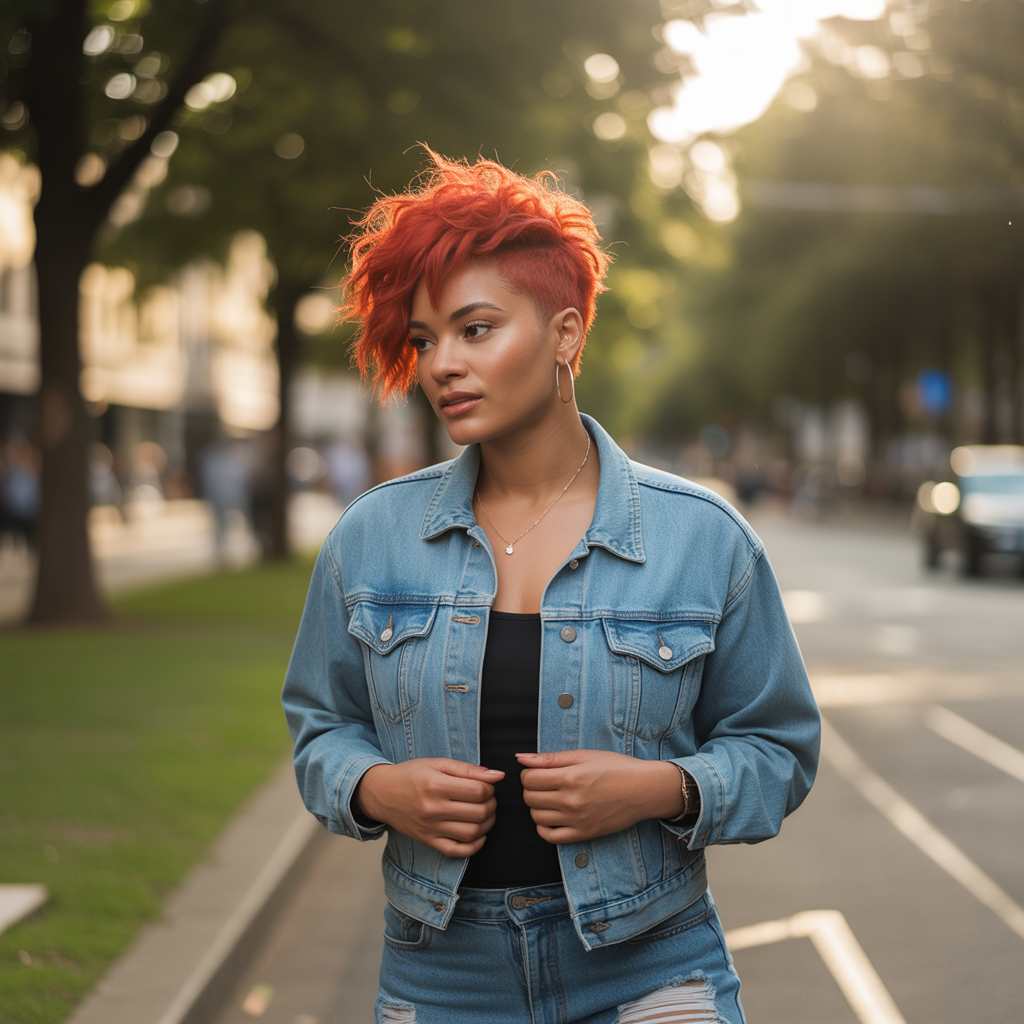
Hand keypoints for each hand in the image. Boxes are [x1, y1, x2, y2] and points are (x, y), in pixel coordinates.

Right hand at [354, 759, 503, 856]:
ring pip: (472, 833)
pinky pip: (457, 851)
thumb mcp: (438, 764)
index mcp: (436, 785)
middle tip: (488, 798)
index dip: (490, 788)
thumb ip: (469, 769)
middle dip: (491, 804)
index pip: (478, 791)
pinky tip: (478, 834)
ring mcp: (430, 828)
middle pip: (479, 813)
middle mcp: (433, 809)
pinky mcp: (428, 841)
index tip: (486, 784)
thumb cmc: (411, 775)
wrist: (382, 793)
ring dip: (487, 823)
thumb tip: (498, 775)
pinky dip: (474, 846)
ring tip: (484, 812)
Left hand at [517, 750, 683, 843]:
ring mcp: (577, 820)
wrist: (643, 789)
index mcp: (571, 777)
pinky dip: (543, 827)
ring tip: (549, 797)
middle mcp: (572, 801)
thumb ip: (550, 758)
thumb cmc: (616, 768)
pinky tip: (550, 816)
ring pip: (536, 817)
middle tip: (543, 783)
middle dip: (531, 788)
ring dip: (537, 806)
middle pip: (530, 798)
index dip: (528, 773)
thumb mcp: (584, 755)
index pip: (529, 779)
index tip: (536, 771)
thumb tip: (521, 758)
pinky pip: (550, 837)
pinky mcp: (584, 834)